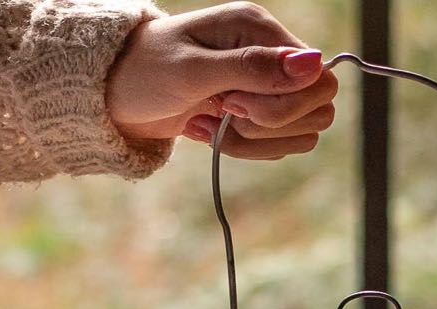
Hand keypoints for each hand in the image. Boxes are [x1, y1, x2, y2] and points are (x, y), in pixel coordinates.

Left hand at [106, 2, 336, 159]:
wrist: (116, 94)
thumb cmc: (146, 71)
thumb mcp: (195, 70)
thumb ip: (254, 68)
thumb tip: (313, 65)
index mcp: (259, 29)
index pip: (320, 78)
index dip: (285, 104)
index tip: (235, 104)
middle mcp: (270, 55)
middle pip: (319, 109)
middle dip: (272, 127)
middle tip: (225, 113)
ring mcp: (266, 87)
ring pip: (299, 135)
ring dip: (255, 143)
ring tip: (211, 126)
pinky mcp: (257, 115)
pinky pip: (277, 147)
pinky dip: (245, 150)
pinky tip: (210, 132)